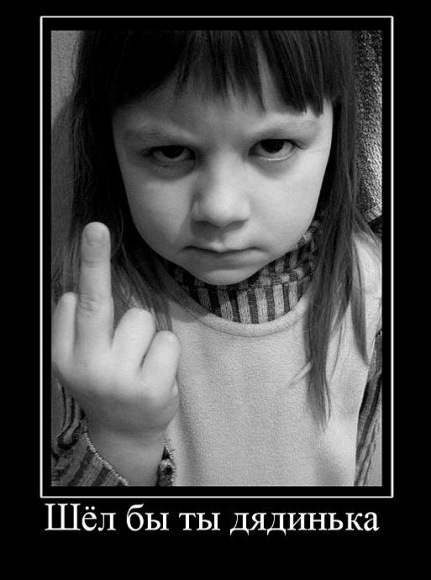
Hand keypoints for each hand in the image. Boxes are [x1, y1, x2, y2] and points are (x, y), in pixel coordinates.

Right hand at [51, 222, 180, 443]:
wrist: (124, 434)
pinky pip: (166, 340)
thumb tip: (79, 287)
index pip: (72, 304)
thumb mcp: (80, 361)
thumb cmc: (105, 383)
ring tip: (139, 361)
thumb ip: (77, 329)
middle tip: (96, 227)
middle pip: (95, 303)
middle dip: (94, 261)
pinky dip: (165, 351)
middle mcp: (86, 368)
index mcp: (64, 358)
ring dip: (145, 334)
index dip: (88, 267)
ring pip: (141, 318)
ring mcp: (118, 380)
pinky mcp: (150, 389)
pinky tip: (155, 372)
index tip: (94, 230)